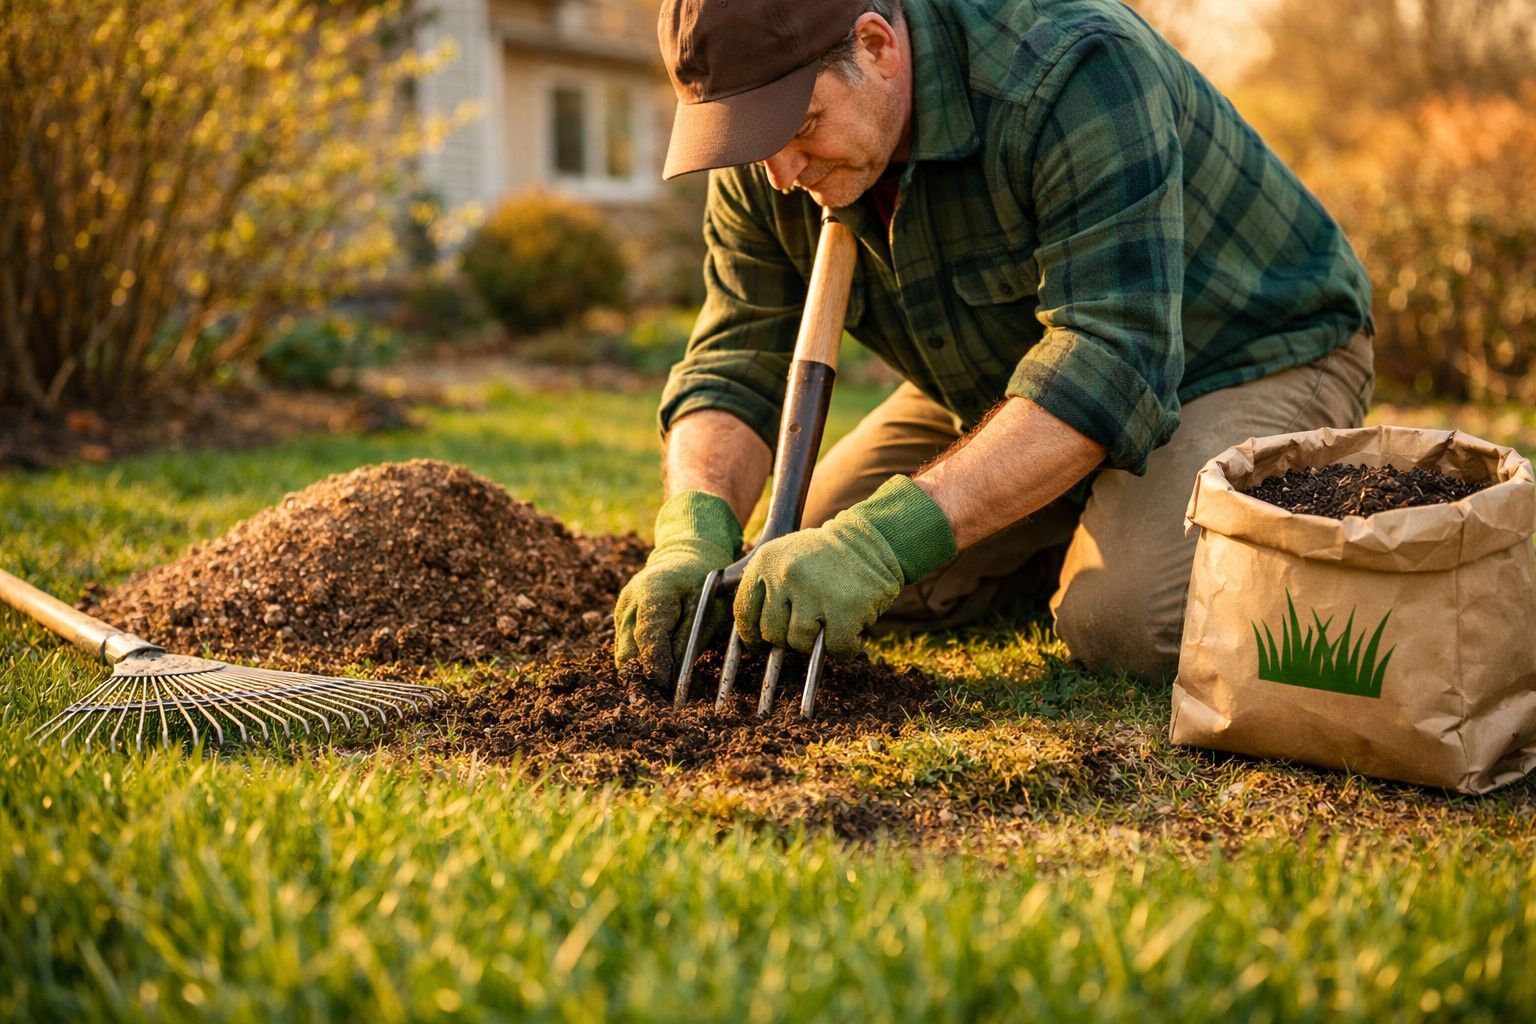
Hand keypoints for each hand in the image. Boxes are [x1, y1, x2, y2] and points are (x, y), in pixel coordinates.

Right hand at [614, 491, 741, 683]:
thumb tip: (674, 677)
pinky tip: (660, 664)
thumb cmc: (705, 581)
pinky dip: (641, 659)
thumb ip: (689, 640)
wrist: (688, 555)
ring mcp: (622, 609)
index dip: (658, 669)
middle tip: (668, 693)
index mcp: (652, 593)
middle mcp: (630, 601)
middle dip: (646, 676)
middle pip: (628, 653)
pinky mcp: (621, 617)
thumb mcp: (708, 607)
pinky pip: (626, 647)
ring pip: (624, 655)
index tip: (671, 690)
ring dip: (642, 670)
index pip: (648, 640)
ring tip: (667, 682)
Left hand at [734, 476, 956, 655]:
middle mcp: (786, 575)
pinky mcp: (845, 609)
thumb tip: (751, 639)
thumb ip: (766, 589)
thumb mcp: (785, 557)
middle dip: (789, 637)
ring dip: (816, 641)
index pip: (744, 612)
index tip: (758, 643)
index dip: (750, 634)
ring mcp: (815, 592)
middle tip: (807, 625)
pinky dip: (844, 646)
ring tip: (829, 622)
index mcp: (766, 562)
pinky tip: (850, 631)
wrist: (871, 539)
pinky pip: (836, 648)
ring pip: (800, 643)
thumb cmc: (824, 557)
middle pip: (772, 633)